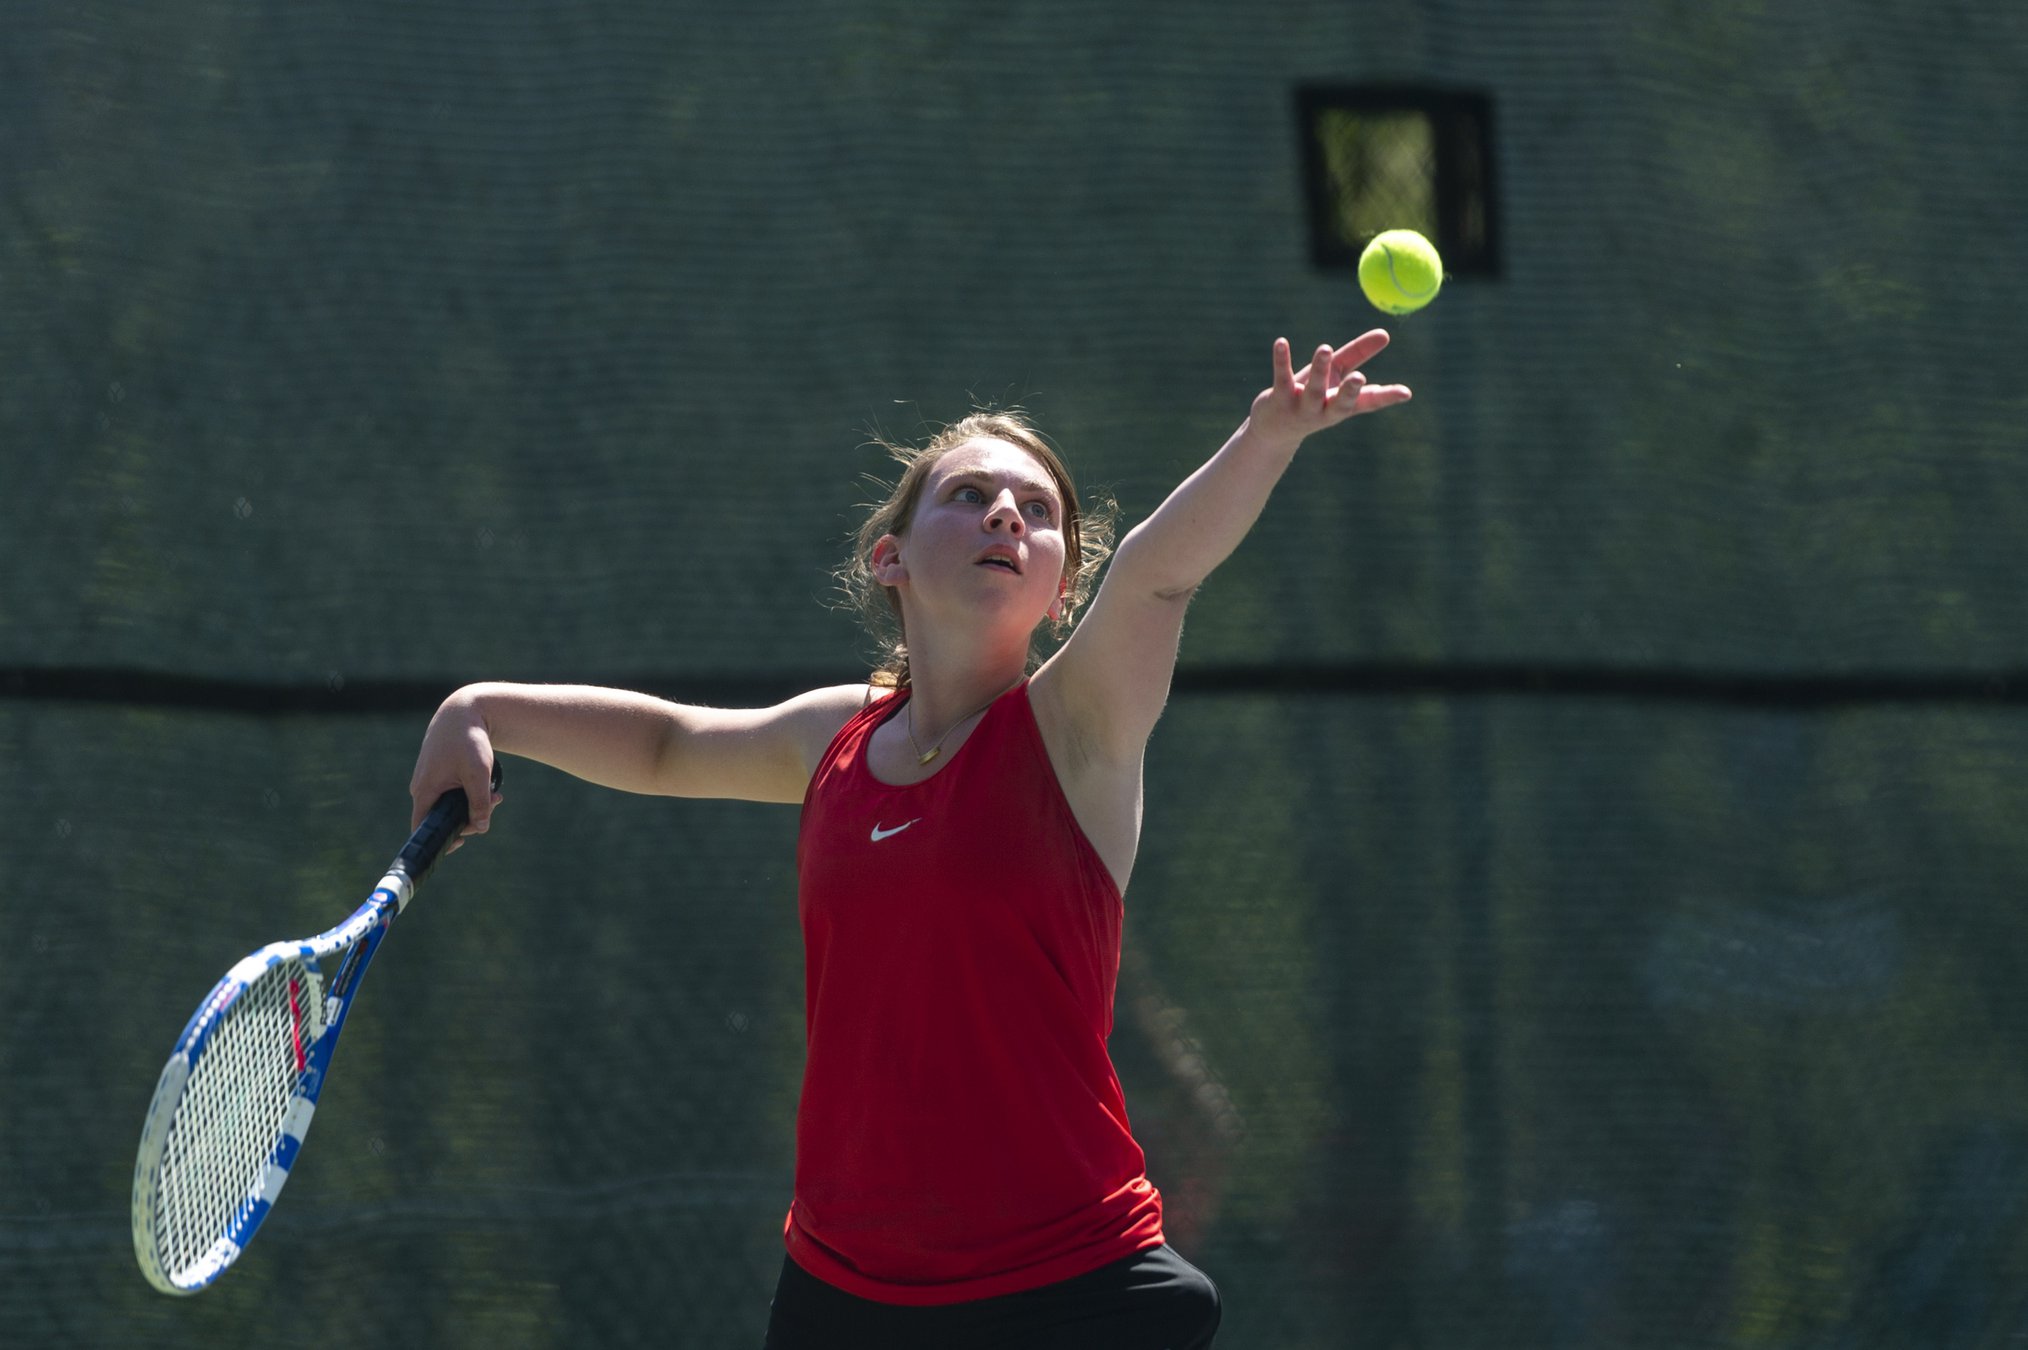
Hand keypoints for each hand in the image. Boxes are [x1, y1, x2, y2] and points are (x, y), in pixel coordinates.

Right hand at [408, 688, 502, 851]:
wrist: (464, 711)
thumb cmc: (468, 740)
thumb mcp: (478, 773)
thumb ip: (479, 803)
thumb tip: (480, 828)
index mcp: (425, 791)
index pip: (422, 828)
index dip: (438, 841)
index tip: (460, 842)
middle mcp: (422, 788)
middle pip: (443, 818)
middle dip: (469, 818)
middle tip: (493, 807)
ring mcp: (430, 781)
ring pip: (451, 806)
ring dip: (474, 805)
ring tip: (497, 796)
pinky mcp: (440, 775)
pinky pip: (453, 794)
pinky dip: (470, 794)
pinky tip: (491, 789)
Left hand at [1246, 331, 1410, 450]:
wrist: (1274, 430)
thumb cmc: (1312, 399)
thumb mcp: (1336, 376)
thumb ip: (1357, 355)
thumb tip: (1385, 334)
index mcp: (1342, 405)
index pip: (1368, 403)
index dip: (1387, 398)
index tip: (1405, 392)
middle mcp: (1324, 410)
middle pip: (1340, 404)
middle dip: (1350, 391)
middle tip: (1359, 378)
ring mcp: (1301, 407)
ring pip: (1312, 390)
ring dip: (1319, 370)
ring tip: (1324, 349)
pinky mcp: (1278, 399)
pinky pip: (1281, 378)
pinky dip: (1282, 360)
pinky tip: (1281, 342)